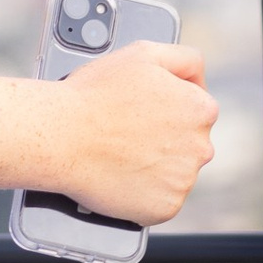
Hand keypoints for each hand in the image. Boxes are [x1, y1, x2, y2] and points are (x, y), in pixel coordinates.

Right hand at [50, 40, 218, 227]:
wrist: (60, 136)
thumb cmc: (96, 94)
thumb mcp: (144, 53)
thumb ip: (186, 59)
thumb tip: (200, 79)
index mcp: (202, 110)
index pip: (196, 112)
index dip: (169, 110)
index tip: (144, 113)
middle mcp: (201, 147)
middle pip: (188, 145)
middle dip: (165, 140)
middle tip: (128, 135)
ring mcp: (183, 181)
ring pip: (175, 174)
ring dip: (155, 168)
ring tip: (122, 155)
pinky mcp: (164, 209)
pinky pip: (160, 202)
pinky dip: (144, 194)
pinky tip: (122, 176)